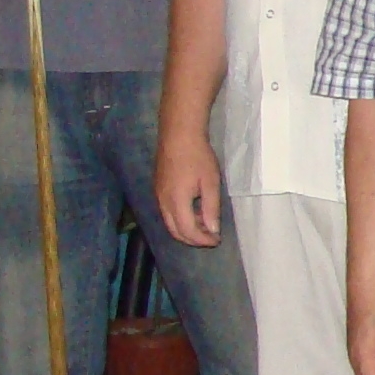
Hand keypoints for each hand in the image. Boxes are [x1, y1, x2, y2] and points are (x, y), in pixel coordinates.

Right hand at [156, 129, 223, 247]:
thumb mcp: (210, 183)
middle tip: (211, 237)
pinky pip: (167, 212)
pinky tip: (194, 210)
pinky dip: (180, 218)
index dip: (203, 240)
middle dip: (193, 239)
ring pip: (169, 223)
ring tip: (205, 223)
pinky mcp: (157, 189)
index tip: (217, 240)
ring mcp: (158, 196)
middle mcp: (163, 202)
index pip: (188, 232)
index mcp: (176, 202)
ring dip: (186, 229)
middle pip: (175, 232)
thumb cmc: (198, 157)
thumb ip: (210, 209)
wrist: (178, 135)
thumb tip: (213, 230)